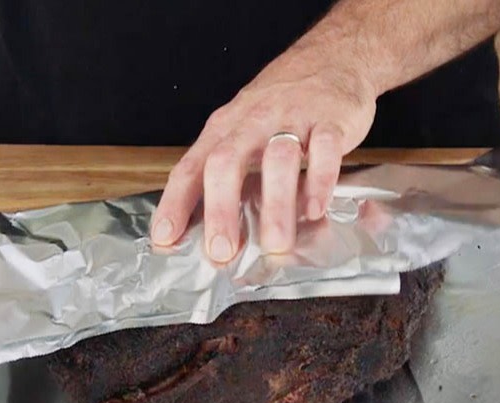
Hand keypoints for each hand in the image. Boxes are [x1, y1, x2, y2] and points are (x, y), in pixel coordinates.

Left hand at [149, 54, 378, 261]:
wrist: (333, 56)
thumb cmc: (283, 103)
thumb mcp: (244, 129)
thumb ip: (230, 173)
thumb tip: (211, 227)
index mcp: (226, 129)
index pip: (191, 167)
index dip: (175, 203)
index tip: (165, 237)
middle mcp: (253, 122)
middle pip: (226, 162)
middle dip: (220, 209)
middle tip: (222, 250)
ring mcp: (293, 118)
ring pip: (278, 159)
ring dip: (275, 204)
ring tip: (275, 242)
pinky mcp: (331, 119)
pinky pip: (325, 149)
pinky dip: (320, 180)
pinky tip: (315, 208)